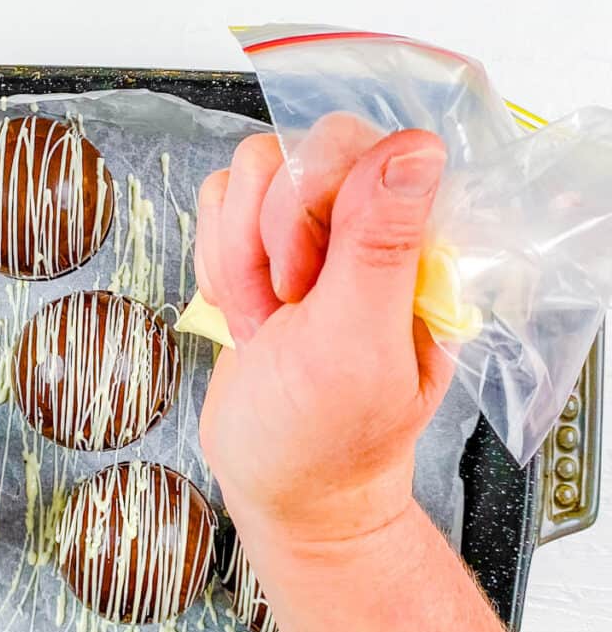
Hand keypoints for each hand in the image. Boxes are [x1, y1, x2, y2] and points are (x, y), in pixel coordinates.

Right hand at [195, 113, 454, 542]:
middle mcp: (365, 227)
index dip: (309, 212)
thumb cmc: (326, 439)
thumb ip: (380, 247)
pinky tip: (241, 312)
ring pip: (246, 176)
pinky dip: (215, 263)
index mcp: (415, 244)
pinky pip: (219, 204)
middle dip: (263, 243)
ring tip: (264, 321)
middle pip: (291, 156)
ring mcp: (310, 234)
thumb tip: (415, 148)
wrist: (283, 484)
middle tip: (284, 312)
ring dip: (236, 258)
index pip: (357, 151)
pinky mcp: (263, 247)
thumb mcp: (355, 350)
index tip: (304, 288)